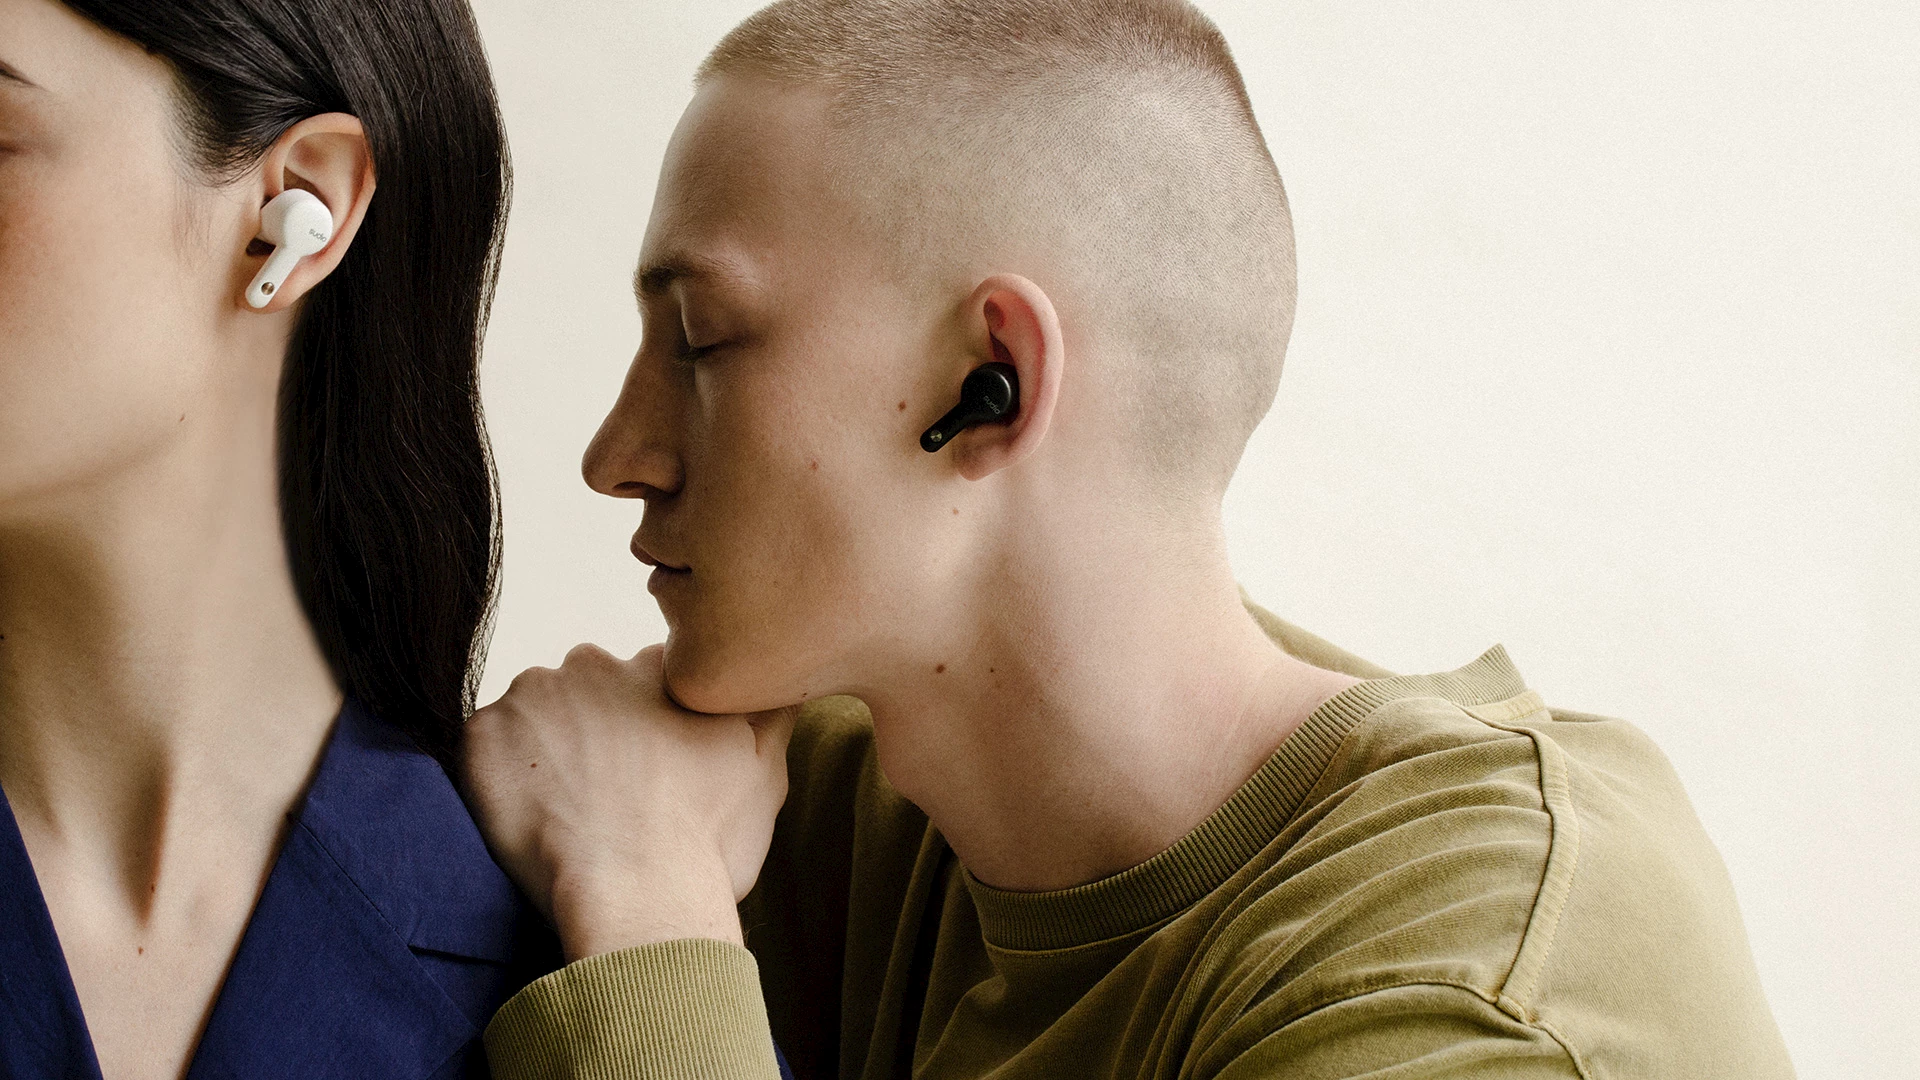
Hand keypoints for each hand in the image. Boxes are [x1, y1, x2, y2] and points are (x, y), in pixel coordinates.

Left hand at [461, 644, 796, 959]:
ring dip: (545, 752)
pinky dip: (501, 779)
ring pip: (535, 717)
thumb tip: (781, 687)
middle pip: (586, 689)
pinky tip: (531, 819)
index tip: (649, 772)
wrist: (631, 893)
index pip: (646, 679)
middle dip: (592, 730)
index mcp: (658, 668)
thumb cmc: (705, 843)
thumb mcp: (766, 773)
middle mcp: (595, 663)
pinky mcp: (483, 734)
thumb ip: (772, 715)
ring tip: (566, 812)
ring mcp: (532, 695)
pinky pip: (488, 749)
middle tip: (606, 795)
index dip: (648, 727)